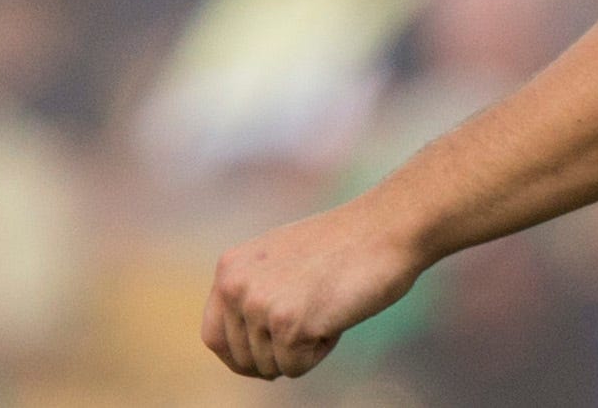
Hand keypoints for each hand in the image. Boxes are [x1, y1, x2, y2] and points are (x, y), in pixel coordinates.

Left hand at [203, 198, 429, 379]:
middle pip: (242, 359)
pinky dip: (319, 352)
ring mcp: (260, 306)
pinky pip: (295, 368)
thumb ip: (254, 291)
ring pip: (270, 366)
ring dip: (301, 350)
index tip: (261, 364)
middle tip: (310, 322)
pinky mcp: (288, 325)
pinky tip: (334, 316)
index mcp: (229, 268)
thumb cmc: (342, 246)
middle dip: (275, 356)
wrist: (384, 229)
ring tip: (324, 307)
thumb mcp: (278, 260)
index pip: (213, 337)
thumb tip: (243, 344)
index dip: (237, 358)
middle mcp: (235, 287)